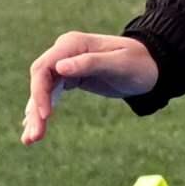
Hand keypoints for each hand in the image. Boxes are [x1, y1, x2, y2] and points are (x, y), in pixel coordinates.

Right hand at [21, 30, 157, 145]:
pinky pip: (51, 94)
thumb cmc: (139, 62)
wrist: (154, 65)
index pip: (44, 68)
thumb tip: (60, 66)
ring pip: (43, 90)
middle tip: (33, 138)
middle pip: (40, 81)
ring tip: (30, 140)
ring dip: (36, 115)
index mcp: (72, 44)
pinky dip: (43, 111)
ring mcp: (66, 64)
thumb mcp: (118, 64)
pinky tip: (33, 127)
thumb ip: (90, 63)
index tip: (44, 115)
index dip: (39, 92)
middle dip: (35, 109)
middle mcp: (64, 52)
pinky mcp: (71, 77)